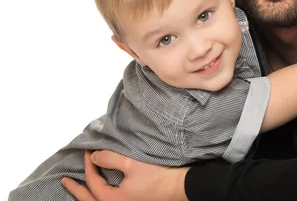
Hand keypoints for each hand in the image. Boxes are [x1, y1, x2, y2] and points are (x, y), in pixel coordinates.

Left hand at [61, 150, 188, 200]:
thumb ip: (110, 160)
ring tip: (79, 188)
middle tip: (65, 180)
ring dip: (87, 196)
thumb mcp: (132, 165)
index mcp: (112, 200)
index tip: (87, 152)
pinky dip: (99, 197)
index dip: (88, 166)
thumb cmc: (157, 177)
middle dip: (76, 190)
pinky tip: (101, 192)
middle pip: (89, 200)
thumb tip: (93, 157)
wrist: (179, 188)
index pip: (93, 182)